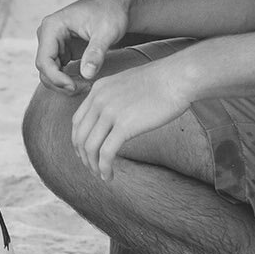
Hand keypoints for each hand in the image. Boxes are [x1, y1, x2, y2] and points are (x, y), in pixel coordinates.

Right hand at [34, 0, 134, 91]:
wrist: (115, 4)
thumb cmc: (111, 12)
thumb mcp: (106, 32)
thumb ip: (95, 52)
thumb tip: (87, 75)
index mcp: (52, 27)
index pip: (44, 60)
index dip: (56, 78)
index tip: (75, 87)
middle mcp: (48, 35)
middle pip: (44, 69)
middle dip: (62, 83)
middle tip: (85, 88)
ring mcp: (54, 43)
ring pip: (50, 72)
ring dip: (65, 83)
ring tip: (87, 85)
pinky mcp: (62, 50)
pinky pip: (58, 71)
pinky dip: (69, 79)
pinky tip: (85, 81)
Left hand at [70, 57, 190, 182]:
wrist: (177, 78)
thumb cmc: (160, 81)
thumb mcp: (126, 83)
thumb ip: (113, 98)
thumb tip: (112, 116)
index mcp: (98, 89)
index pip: (77, 121)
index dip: (78, 140)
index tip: (85, 152)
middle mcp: (99, 100)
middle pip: (80, 136)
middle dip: (84, 156)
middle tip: (92, 167)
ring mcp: (110, 112)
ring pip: (90, 147)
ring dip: (93, 165)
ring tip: (102, 175)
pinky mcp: (124, 126)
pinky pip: (106, 153)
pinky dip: (104, 168)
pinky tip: (109, 175)